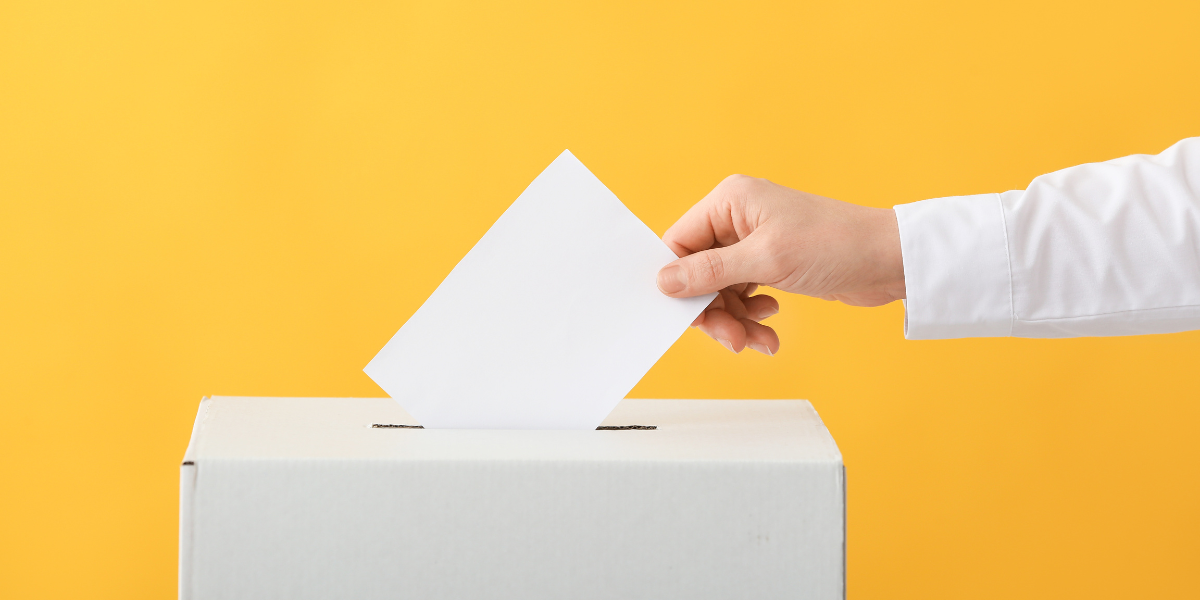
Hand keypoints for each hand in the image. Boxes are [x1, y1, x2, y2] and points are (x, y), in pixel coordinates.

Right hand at [658, 175, 904, 354]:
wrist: (889, 261)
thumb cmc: (836, 245)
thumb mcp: (766, 260)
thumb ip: (710, 272)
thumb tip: (664, 281)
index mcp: (731, 201)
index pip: (680, 243)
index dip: (679, 282)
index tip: (687, 315)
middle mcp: (738, 218)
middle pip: (699, 272)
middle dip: (713, 310)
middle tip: (731, 339)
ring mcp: (755, 241)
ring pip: (721, 289)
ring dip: (735, 320)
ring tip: (757, 340)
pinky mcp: (771, 263)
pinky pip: (744, 295)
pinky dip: (752, 316)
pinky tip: (770, 326)